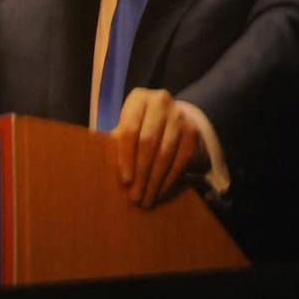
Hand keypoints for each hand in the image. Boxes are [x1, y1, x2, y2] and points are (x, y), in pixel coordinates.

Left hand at [112, 88, 210, 207]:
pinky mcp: (192, 130)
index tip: (125, 181)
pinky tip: (161, 191)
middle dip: (141, 173)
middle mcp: (160, 102)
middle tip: (135, 197)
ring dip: (155, 180)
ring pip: (166, 152)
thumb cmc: (137, 125)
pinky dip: (171, 178)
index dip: (126, 157)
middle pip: (149, 142)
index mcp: (138, 99)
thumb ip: (117, 143)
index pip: (130, 130)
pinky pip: (182, 158)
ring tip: (147, 199)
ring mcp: (179, 115)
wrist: (167, 116)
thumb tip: (106, 171)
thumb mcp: (124, 127)